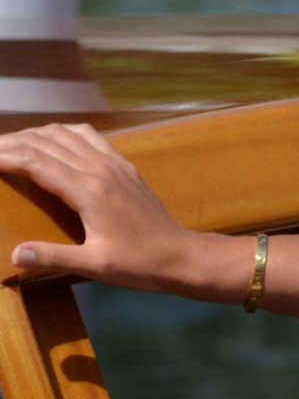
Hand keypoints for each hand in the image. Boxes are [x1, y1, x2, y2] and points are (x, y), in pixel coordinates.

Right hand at [0, 121, 215, 293]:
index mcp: (89, 191)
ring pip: (66, 133)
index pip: (35, 162)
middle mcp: (100, 169)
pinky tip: (53, 138)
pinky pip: (90, 136)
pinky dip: (64, 132)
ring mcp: (114, 164)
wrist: (181, 256)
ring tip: (11, 143)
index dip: (4, 156)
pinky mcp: (124, 166)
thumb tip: (16, 254)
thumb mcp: (94, 266)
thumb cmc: (139, 264)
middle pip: (46, 142)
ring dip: (36, 134)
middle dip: (12, 142)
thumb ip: (54, 257)